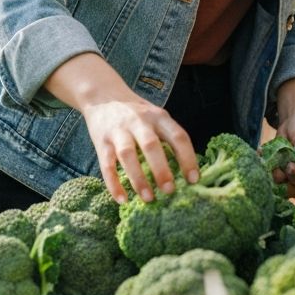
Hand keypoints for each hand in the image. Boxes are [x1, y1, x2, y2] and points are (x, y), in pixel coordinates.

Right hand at [47, 53, 199, 205]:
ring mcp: (118, 131)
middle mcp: (139, 121)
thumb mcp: (156, 116)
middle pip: (151, 145)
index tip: (193, 179)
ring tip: (148, 198)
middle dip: (161, 170)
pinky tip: (122, 199)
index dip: (188, 158)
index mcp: (158, 116)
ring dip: (138, 179)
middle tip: (170, 191)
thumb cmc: (136, 113)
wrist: (103, 95)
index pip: (177, 136)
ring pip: (128, 155)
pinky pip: (107, 165)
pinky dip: (114, 184)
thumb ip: (168, 136)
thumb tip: (186, 171)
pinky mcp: (101, 141)